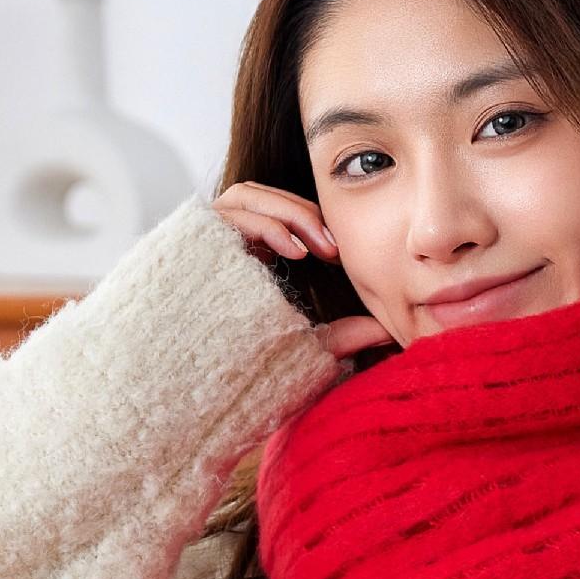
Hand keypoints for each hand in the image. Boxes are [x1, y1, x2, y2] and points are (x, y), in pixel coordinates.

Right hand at [209, 182, 394, 360]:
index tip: (338, 252)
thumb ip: (344, 336)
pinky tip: (295, 253)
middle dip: (303, 213)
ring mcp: (202, 240)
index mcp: (242, 254)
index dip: (308, 221)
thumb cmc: (246, 368)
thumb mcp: (307, 346)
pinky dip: (267, 226)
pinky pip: (230, 214)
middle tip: (334, 249)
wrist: (198, 383)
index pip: (274, 212)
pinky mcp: (192, 243)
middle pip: (261, 196)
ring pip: (245, 195)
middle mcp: (219, 241)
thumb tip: (387, 330)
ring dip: (288, 214)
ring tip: (317, 250)